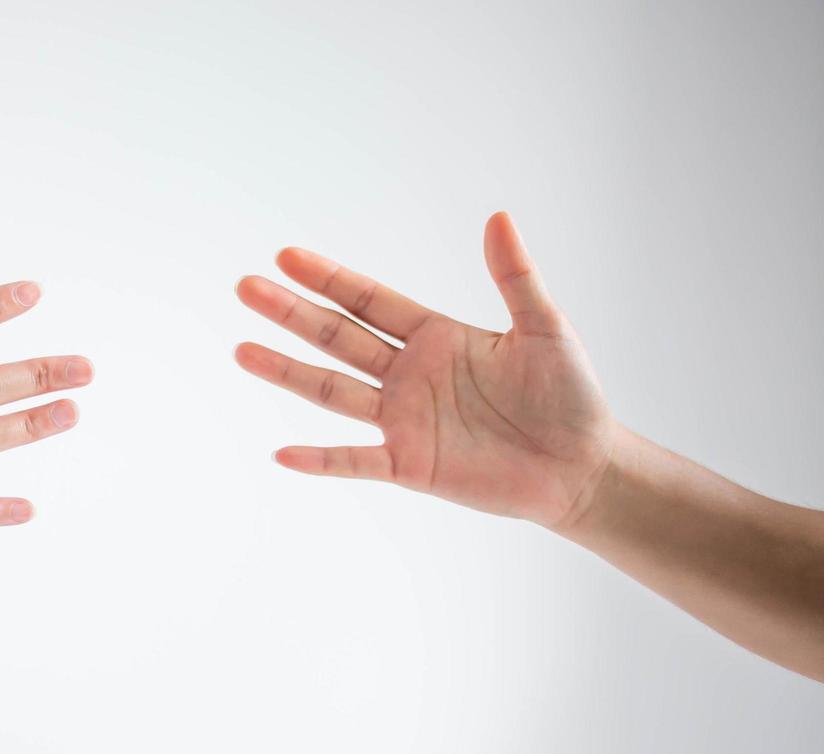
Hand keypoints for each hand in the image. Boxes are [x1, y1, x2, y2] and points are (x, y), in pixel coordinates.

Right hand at [234, 212, 614, 527]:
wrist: (582, 467)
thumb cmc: (569, 397)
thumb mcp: (545, 328)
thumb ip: (515, 276)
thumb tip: (499, 216)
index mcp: (434, 337)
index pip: (368, 301)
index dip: (328, 279)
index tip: (286, 256)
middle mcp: (408, 375)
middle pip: (337, 338)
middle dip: (291, 313)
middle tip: (246, 287)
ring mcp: (403, 421)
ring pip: (332, 392)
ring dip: (287, 372)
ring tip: (242, 351)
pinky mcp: (409, 465)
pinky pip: (356, 461)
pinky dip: (320, 460)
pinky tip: (282, 453)